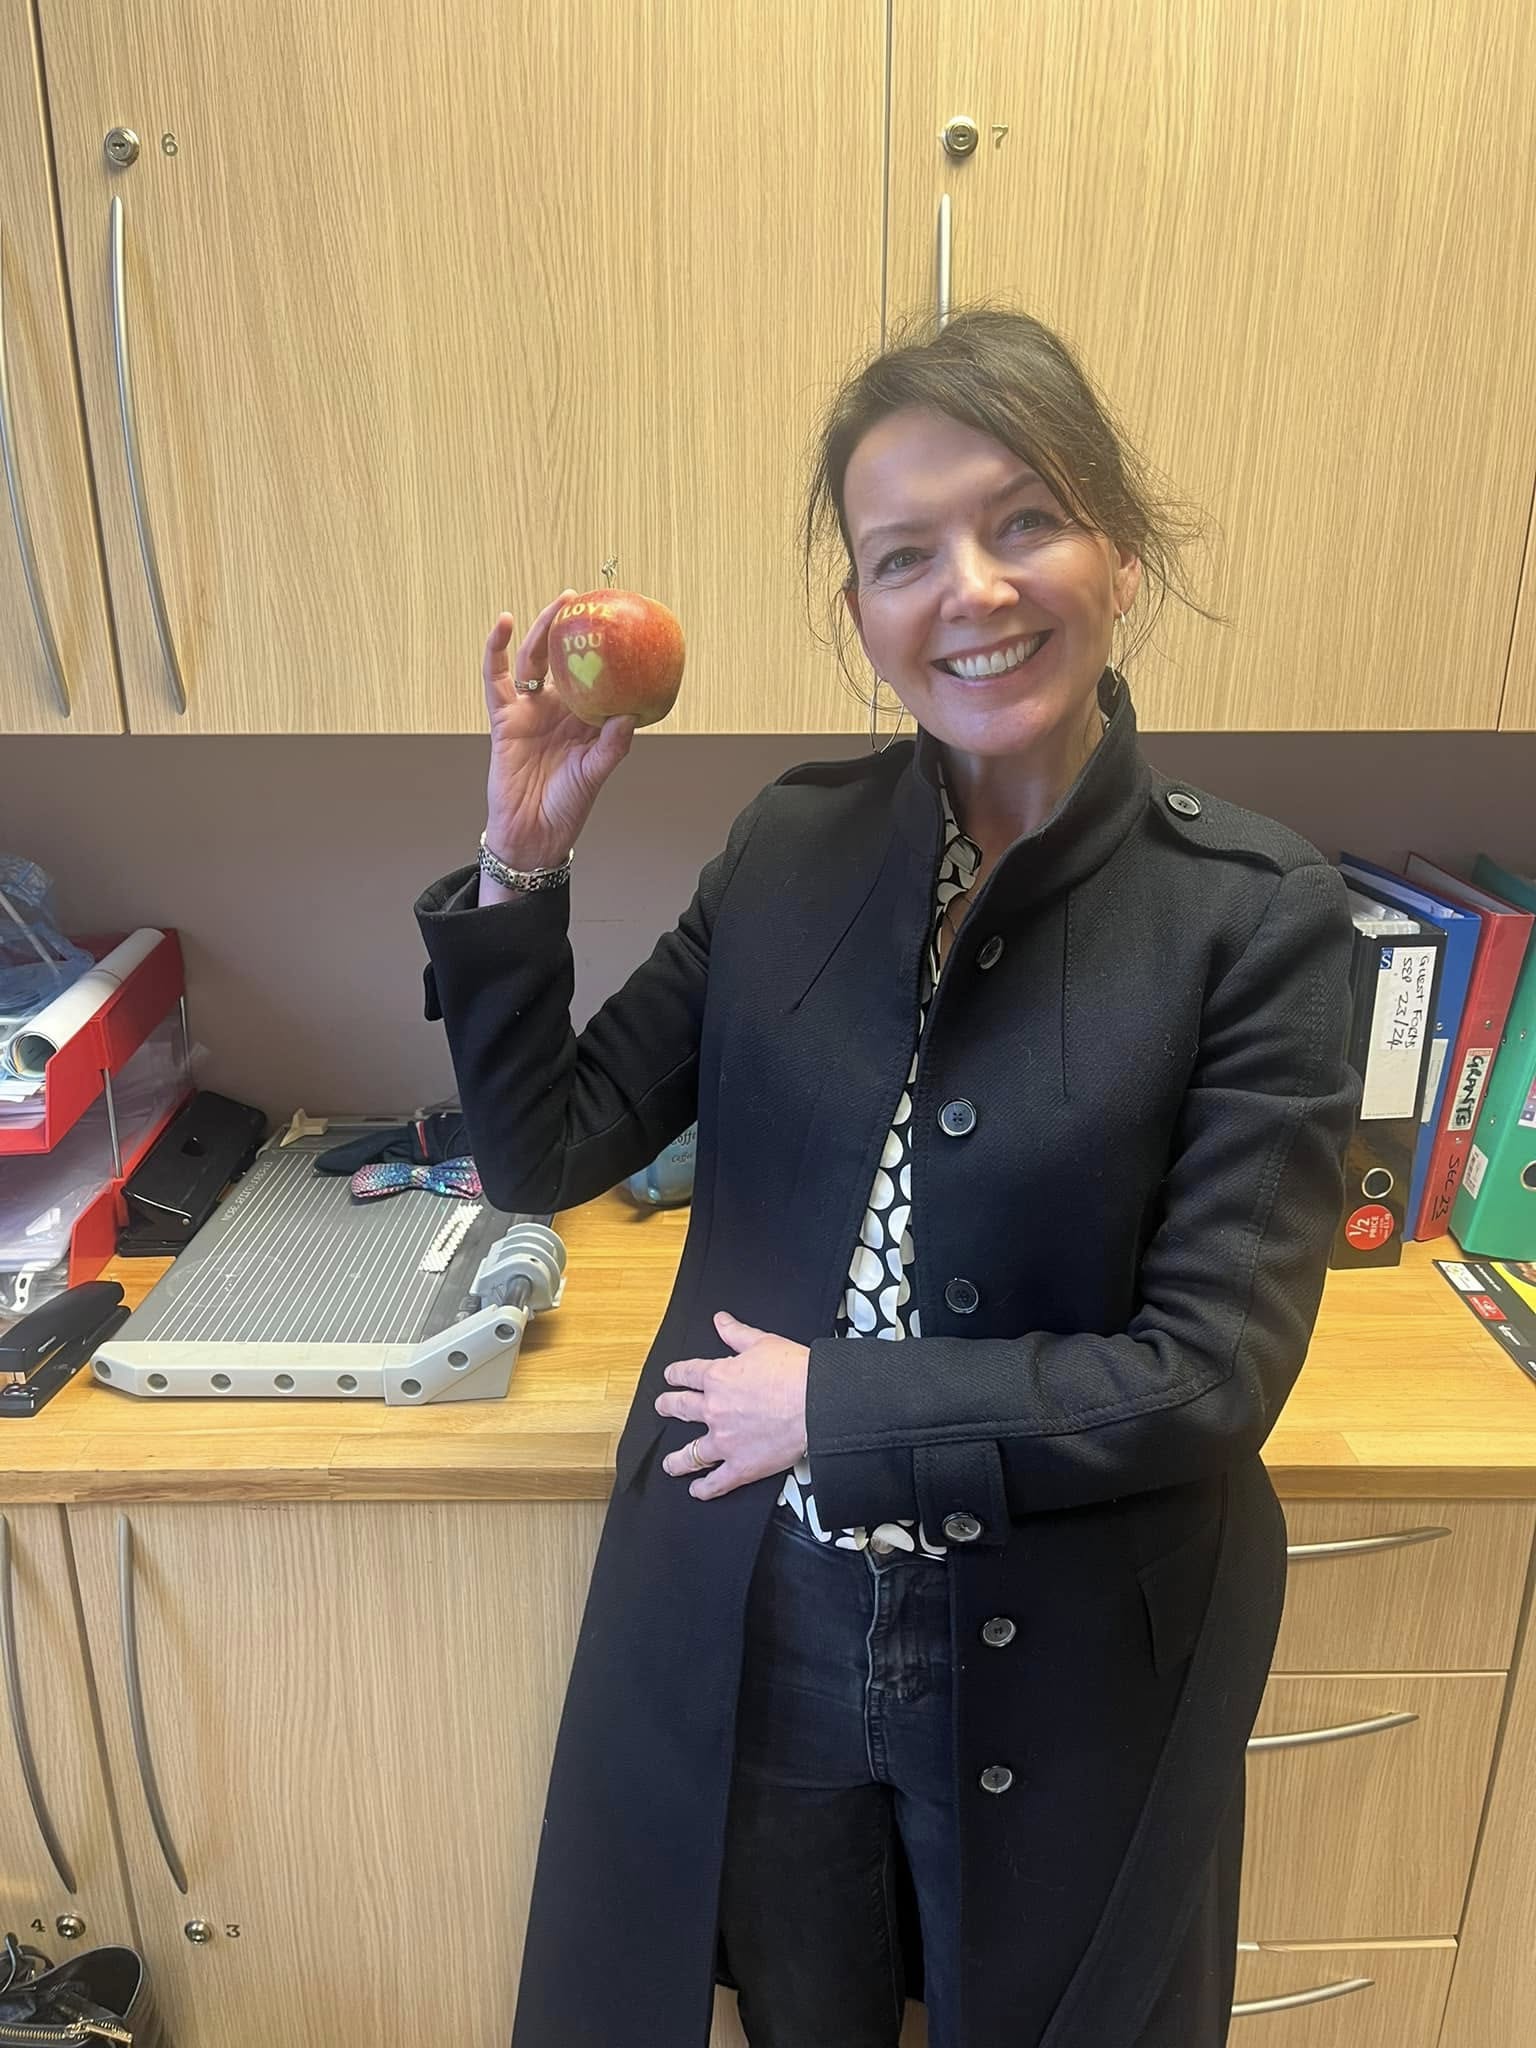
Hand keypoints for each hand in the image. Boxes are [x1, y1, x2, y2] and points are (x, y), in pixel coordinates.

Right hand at [482, 591, 637, 867]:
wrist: (533, 832)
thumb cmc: (568, 805)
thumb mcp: (596, 773)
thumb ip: (612, 745)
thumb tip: (629, 714)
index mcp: (585, 718)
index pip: (596, 675)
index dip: (604, 651)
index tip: (618, 622)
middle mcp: (559, 708)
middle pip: (564, 659)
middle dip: (573, 630)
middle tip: (587, 602)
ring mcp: (531, 710)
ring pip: (535, 661)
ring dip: (543, 631)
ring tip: (559, 605)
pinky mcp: (504, 716)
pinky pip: (497, 678)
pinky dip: (497, 650)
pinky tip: (503, 627)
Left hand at [654, 1311, 809, 1499]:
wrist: (817, 1404)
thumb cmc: (795, 1372)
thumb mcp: (763, 1342)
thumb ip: (736, 1333)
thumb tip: (720, 1320)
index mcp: (718, 1378)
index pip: (687, 1373)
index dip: (676, 1374)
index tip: (670, 1376)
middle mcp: (715, 1409)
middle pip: (681, 1408)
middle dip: (668, 1407)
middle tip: (662, 1408)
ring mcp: (725, 1440)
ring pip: (691, 1453)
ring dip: (677, 1459)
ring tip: (670, 1463)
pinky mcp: (741, 1466)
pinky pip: (717, 1481)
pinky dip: (704, 1489)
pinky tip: (696, 1491)